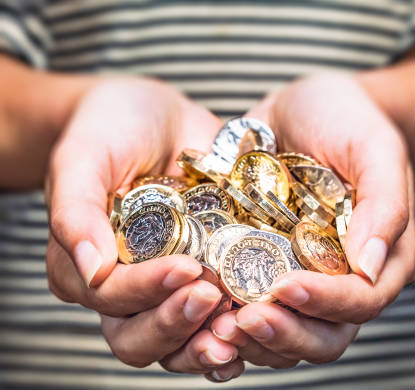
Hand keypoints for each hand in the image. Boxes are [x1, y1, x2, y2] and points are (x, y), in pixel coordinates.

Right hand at [45, 78, 241, 377]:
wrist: (157, 116)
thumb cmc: (111, 129)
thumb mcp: (85, 155)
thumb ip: (75, 209)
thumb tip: (89, 267)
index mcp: (89, 266)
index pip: (110, 298)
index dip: (145, 291)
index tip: (185, 268)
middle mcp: (127, 289)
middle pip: (141, 337)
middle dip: (177, 323)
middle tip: (214, 297)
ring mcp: (169, 289)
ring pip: (179, 342)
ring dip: (210, 342)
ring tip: (242, 325)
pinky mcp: (209, 279)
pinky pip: (216, 322)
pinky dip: (237, 331)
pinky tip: (261, 324)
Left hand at [211, 74, 414, 367]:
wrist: (306, 107)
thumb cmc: (348, 119)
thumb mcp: (374, 147)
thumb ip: (384, 205)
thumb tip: (371, 268)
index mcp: (384, 256)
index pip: (362, 300)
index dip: (327, 303)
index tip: (284, 287)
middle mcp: (346, 279)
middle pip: (325, 336)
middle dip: (285, 334)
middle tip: (240, 320)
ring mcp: (306, 279)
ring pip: (288, 335)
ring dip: (253, 339)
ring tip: (214, 326)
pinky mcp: (268, 270)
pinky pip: (254, 310)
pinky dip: (229, 321)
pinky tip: (202, 313)